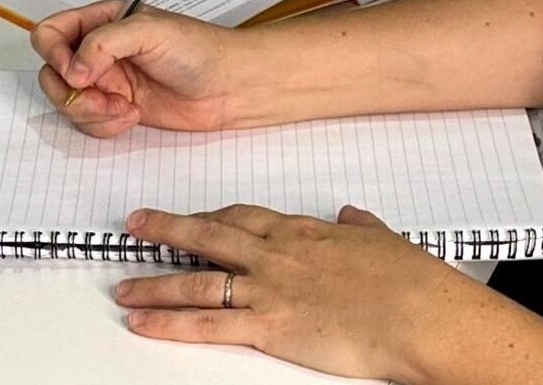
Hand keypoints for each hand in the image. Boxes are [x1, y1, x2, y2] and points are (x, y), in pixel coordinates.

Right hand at [30, 0, 247, 136]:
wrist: (231, 86)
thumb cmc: (200, 49)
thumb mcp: (150, 30)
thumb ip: (104, 42)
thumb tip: (74, 69)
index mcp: (103, 21)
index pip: (52, 33)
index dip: (54, 53)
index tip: (77, 72)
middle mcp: (100, 51)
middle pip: (52, 72)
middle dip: (70, 91)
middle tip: (99, 95)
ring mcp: (108, 82)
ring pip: (68, 101)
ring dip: (89, 111)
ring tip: (121, 107)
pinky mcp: (118, 109)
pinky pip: (89, 122)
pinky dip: (104, 125)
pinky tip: (132, 115)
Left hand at [114, 203, 492, 381]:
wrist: (417, 314)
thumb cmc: (408, 282)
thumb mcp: (381, 242)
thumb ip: (360, 228)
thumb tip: (352, 216)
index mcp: (302, 232)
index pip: (242, 217)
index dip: (210, 215)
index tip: (190, 216)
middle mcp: (277, 254)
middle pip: (207, 236)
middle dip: (166, 229)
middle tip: (135, 226)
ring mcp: (269, 290)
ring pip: (196, 280)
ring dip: (155, 283)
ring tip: (124, 287)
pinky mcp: (269, 327)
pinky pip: (206, 324)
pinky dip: (169, 324)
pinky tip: (144, 323)